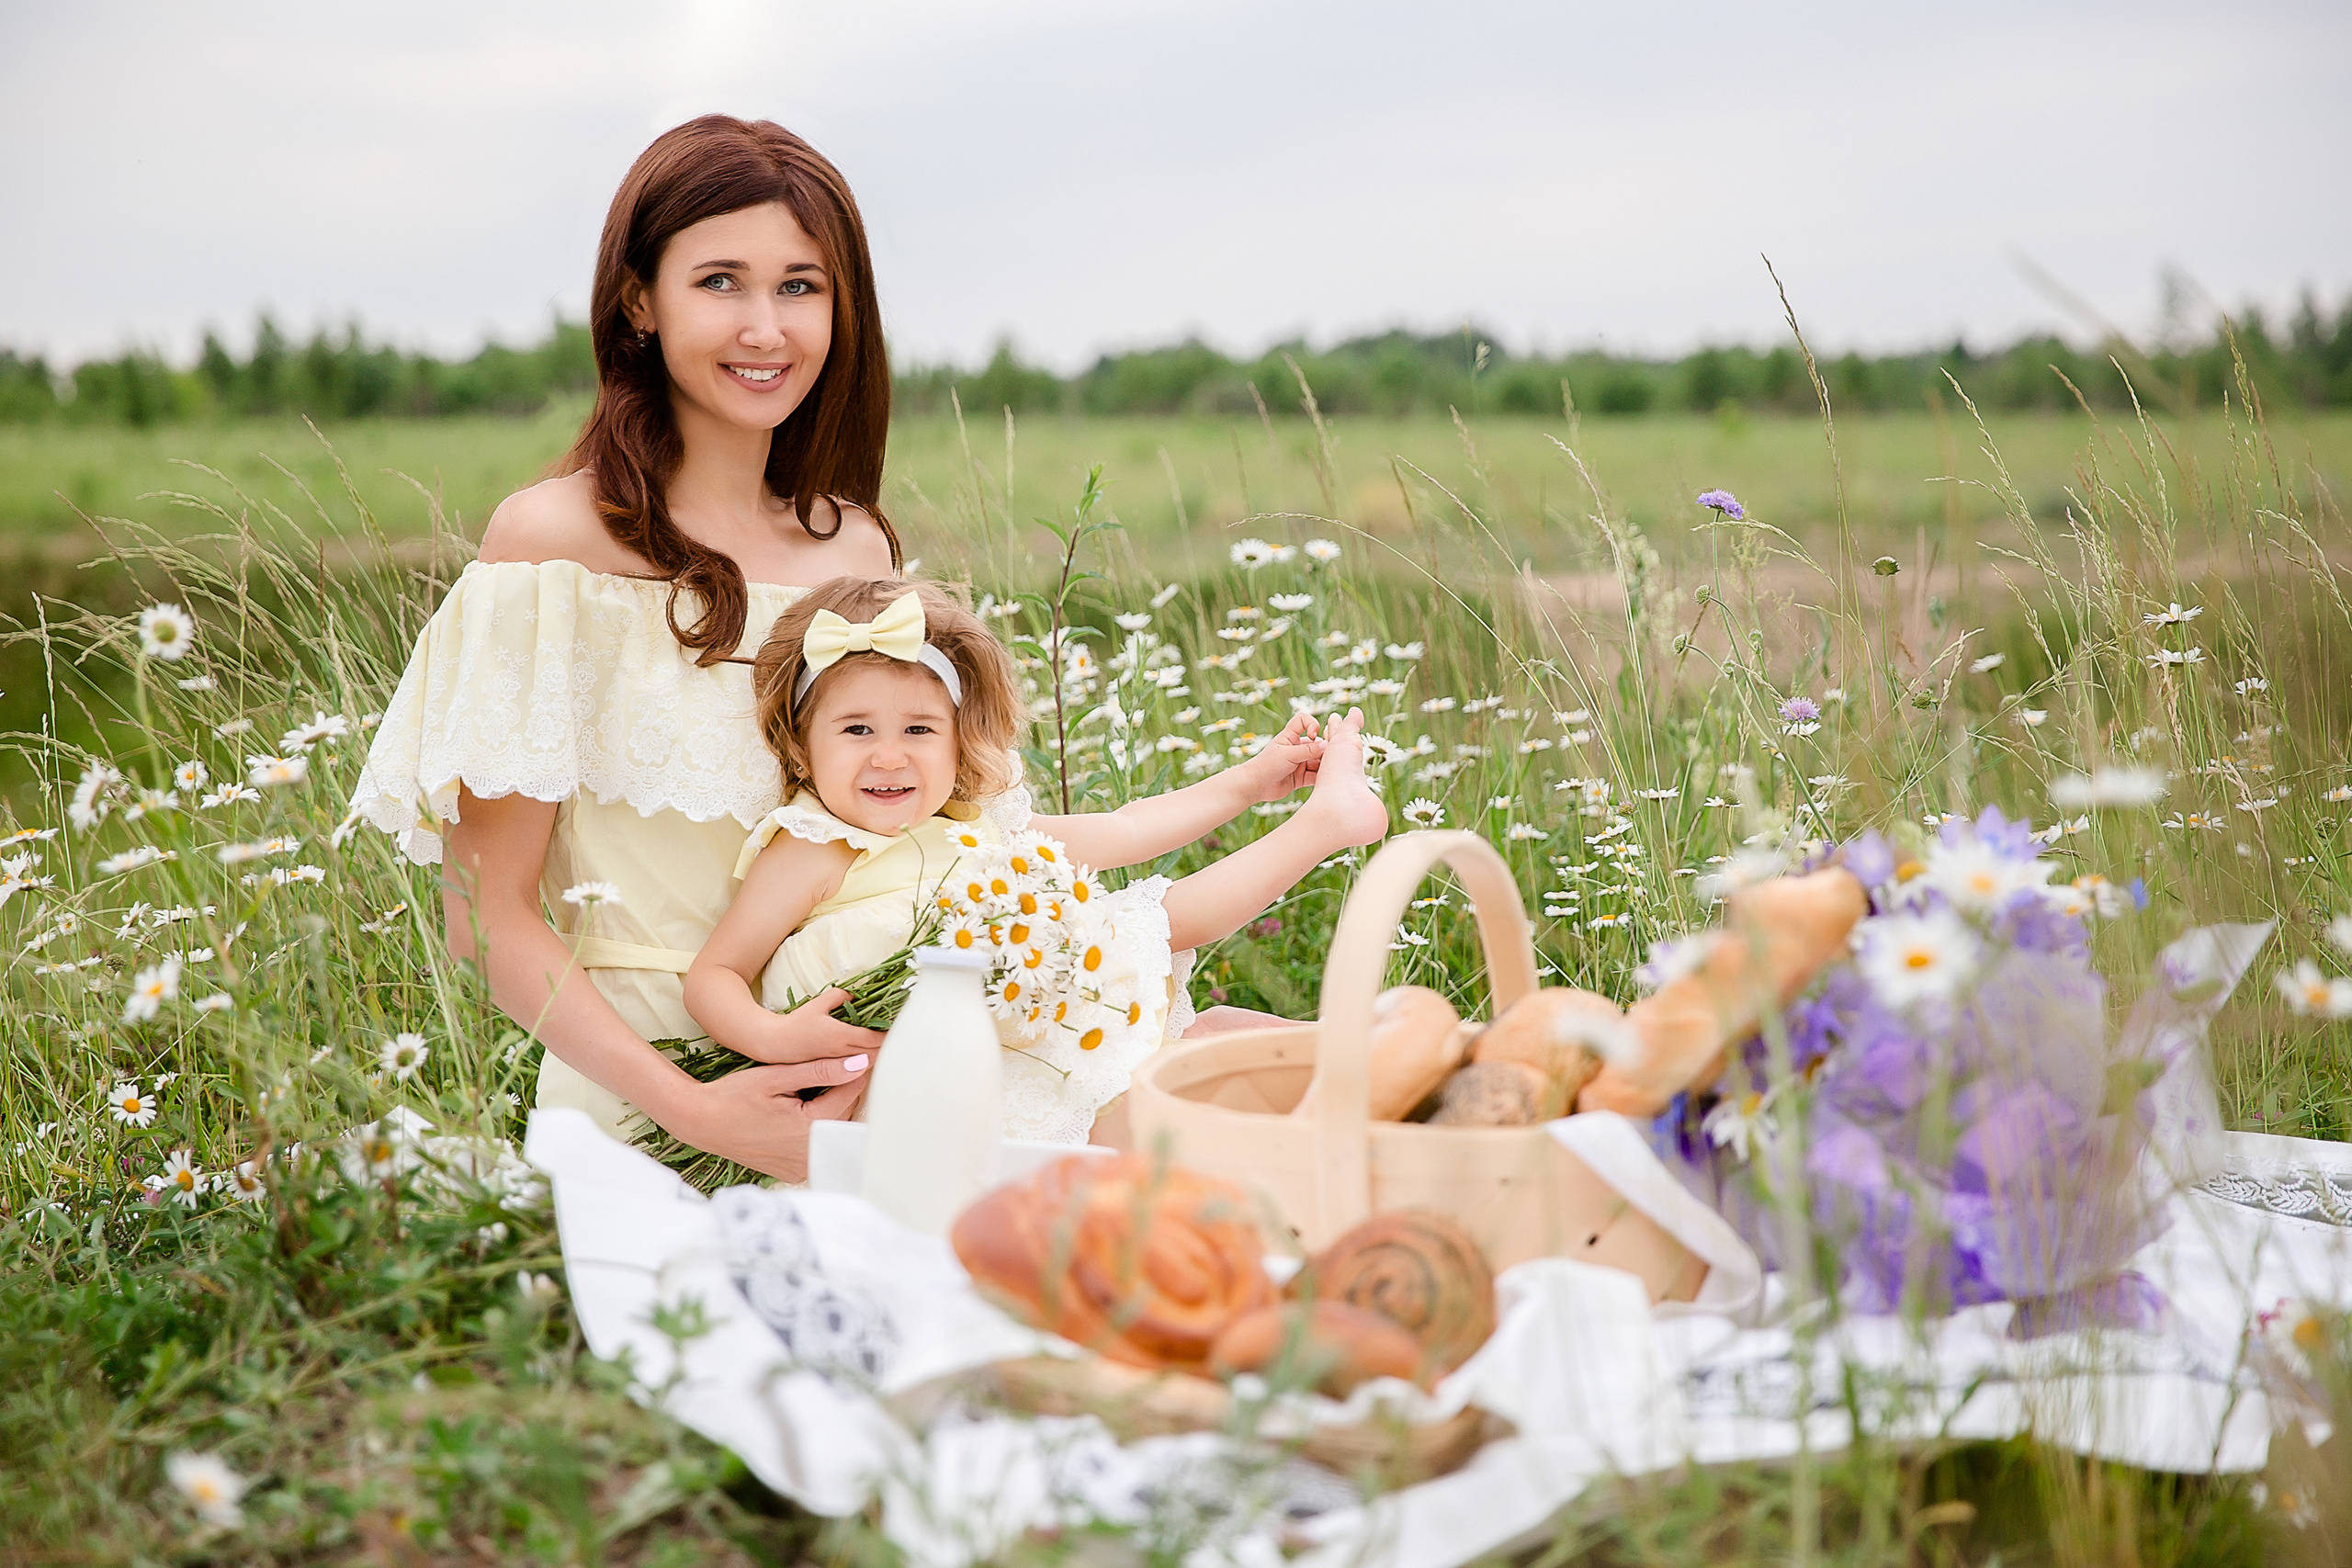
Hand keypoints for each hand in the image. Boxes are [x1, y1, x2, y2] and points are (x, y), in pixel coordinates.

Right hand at [673, 1054, 871, 1183]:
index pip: (850, 1094)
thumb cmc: (733, 1096)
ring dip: (832, 1113)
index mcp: (809, 1127)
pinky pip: (817, 1149)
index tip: (851, 1058)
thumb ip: (820, 1071)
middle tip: (833, 1071)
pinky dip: (817, 1132)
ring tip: (816, 1091)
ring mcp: (800, 1167)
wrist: (700, 1121)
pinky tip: (803, 1116)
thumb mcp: (777, 1076)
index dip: (853, 1073)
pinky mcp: (792, 1172)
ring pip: (832, 1133)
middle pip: (844, 1116)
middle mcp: (808, 1153)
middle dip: (843, 1093)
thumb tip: (859, 1064)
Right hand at [738, 986, 886, 1064]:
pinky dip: (863, 1063)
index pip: (874, 1039)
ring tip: (882, 1046)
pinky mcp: (830, 1069)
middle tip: (894, 1037)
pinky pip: (854, 1070)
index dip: (887, 1035)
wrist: (774, 1044)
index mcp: (841, 1036)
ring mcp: (836, 1064)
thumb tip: (853, 996)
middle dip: (885, 1047)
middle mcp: (841, 1053)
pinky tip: (864, 1057)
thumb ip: (838, 996)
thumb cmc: (795, 1023)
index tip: (896, 1028)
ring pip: (866, 1064)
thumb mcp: (817, 1004)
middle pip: (874, 1055)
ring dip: (875, 1056)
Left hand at [1230, 710, 1327, 803]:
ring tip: (1329, 770)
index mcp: (1290, 736)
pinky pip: (1315, 775)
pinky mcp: (1301, 777)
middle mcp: (1297, 748)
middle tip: (1330, 757)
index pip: (1304, 720)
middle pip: (1317, 743)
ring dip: (1324, 764)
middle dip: (1324, 749)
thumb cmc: (1267, 765)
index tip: (1312, 735)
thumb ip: (1308, 750)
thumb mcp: (1288, 754)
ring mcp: (1300, 763)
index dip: (1312, 724)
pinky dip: (1321, 777)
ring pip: (1318, 761)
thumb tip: (1327, 745)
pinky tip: (1325, 780)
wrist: (1255, 786)